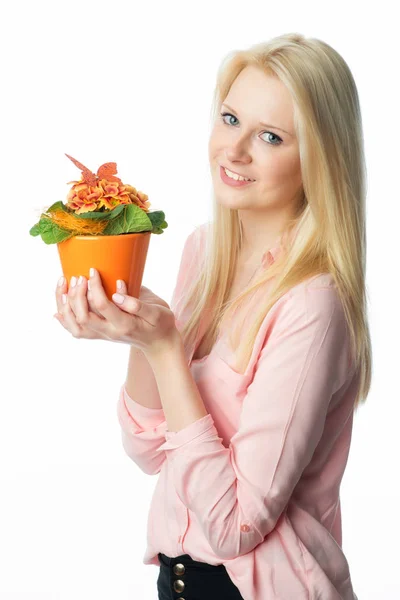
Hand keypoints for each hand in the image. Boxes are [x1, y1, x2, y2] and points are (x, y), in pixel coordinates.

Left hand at [54, 269, 178, 352]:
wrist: (159, 343)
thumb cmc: (161, 323)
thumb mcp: (158, 312)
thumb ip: (138, 304)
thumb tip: (117, 292)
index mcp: (124, 325)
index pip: (102, 305)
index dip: (94, 286)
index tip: (93, 270)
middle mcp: (110, 333)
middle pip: (83, 316)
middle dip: (76, 294)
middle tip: (79, 276)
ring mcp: (103, 335)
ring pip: (76, 326)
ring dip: (65, 306)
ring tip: (64, 285)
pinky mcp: (100, 335)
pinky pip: (78, 331)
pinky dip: (65, 321)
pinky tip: (59, 310)